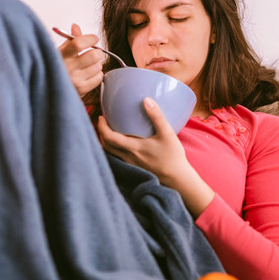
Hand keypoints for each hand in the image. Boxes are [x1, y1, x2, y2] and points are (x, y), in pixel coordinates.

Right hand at [58, 24, 103, 97]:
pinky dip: (97, 74)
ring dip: (96, 64)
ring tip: (87, 66)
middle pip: (94, 55)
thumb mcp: (60, 52)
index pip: (79, 43)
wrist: (48, 90)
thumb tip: (75, 26)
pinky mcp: (82, 89)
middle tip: (94, 53)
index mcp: (61, 55)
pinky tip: (88, 75)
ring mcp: (75, 80)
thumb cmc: (57, 67)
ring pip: (98, 66)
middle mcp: (68, 68)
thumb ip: (70, 40)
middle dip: (97, 52)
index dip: (90, 39)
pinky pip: (99, 77)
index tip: (94, 38)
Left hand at [98, 97, 214, 215]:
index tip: (101, 117)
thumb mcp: (167, 134)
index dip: (101, 126)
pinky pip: (117, 159)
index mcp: (133, 148)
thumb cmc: (173, 157)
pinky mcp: (134, 169)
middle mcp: (128, 157)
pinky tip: (121, 146)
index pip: (108, 137)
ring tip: (110, 132)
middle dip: (101, 133)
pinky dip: (114, 150)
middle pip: (105, 146)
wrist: (177, 179)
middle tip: (104, 123)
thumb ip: (156, 116)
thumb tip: (146, 100)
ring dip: (106, 142)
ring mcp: (130, 165)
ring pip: (110, 153)